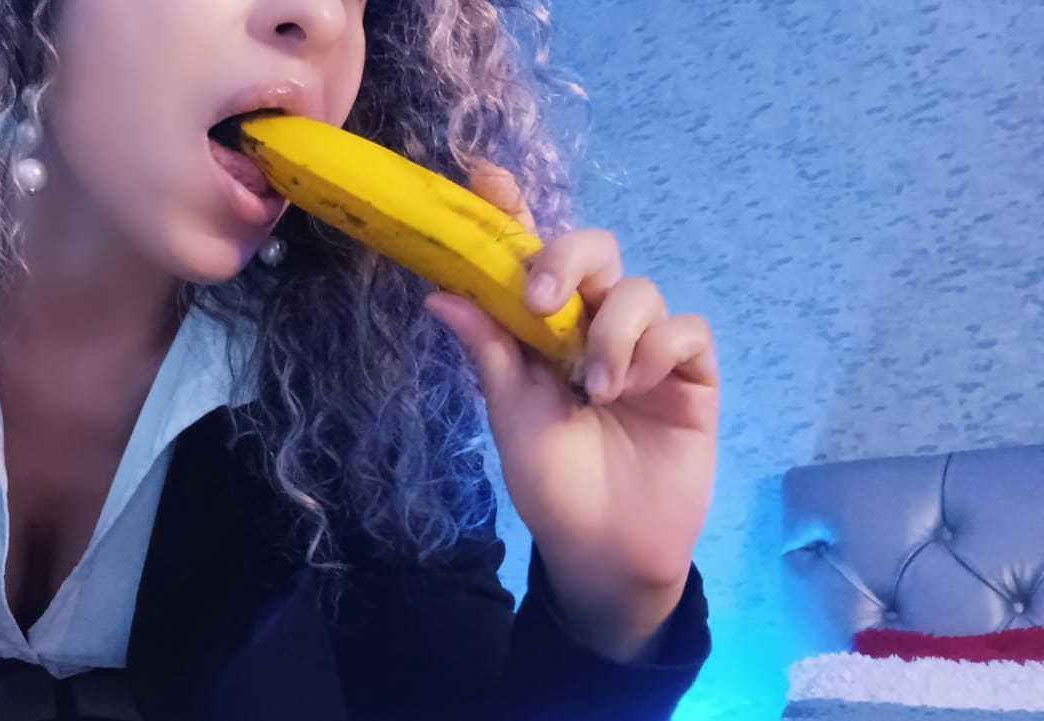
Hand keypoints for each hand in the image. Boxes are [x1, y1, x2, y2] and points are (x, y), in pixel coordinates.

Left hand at [425, 162, 717, 662]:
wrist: (606, 550)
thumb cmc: (553, 484)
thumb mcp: (512, 416)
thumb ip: (491, 353)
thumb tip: (440, 294)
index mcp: (541, 329)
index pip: (529, 255)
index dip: (510, 210)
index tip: (484, 175)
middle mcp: (593, 325)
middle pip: (594, 249)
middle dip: (569, 258)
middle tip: (544, 301)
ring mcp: (646, 346)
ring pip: (639, 289)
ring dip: (613, 332)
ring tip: (597, 390)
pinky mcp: (691, 373)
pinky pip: (685, 330)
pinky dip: (659, 350)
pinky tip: (637, 391)